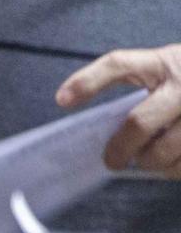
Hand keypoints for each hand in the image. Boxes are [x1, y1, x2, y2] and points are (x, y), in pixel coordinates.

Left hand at [57, 44, 180, 176]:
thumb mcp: (170, 69)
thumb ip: (144, 88)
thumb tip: (101, 127)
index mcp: (165, 62)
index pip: (119, 64)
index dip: (87, 81)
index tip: (61, 100)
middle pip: (138, 124)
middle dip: (119, 149)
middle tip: (112, 160)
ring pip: (164, 152)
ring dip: (152, 163)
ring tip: (150, 160)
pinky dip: (176, 170)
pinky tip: (175, 162)